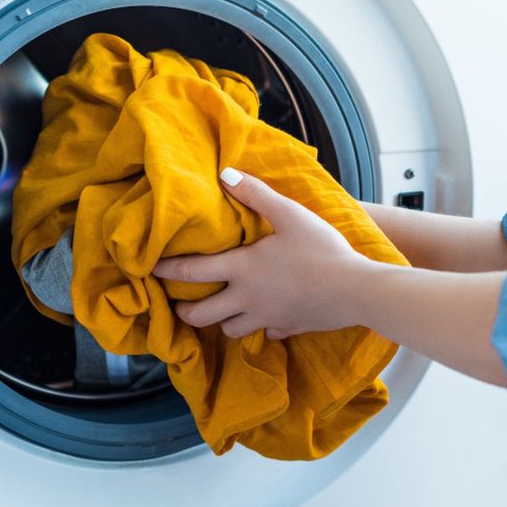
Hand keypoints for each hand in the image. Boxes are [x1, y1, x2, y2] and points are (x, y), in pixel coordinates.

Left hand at [152, 168, 372, 339]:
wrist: (356, 290)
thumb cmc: (321, 249)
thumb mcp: (289, 214)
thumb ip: (255, 194)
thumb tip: (225, 174)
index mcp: (241, 269)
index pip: (191, 271)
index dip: (166, 269)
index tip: (150, 269)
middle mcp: (247, 299)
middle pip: (201, 315)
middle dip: (185, 310)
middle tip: (178, 303)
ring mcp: (267, 317)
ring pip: (230, 330)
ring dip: (220, 321)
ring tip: (219, 311)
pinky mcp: (288, 328)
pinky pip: (266, 332)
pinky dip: (260, 326)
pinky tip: (265, 317)